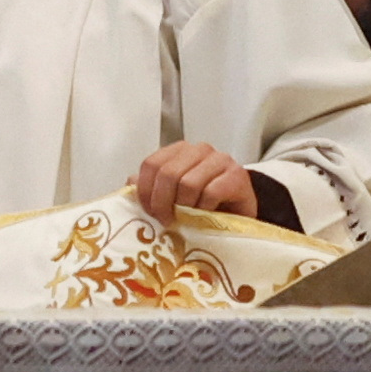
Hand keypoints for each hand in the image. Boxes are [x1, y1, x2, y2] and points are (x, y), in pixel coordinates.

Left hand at [133, 143, 261, 223]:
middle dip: (162, 202)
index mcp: (179, 151)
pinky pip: (211, 192)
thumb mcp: (173, 197)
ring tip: (187, 221)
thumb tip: (129, 183)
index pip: (151, 164)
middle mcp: (199, 150)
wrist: (240, 215)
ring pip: (188, 183)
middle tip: (166, 221)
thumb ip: (150, 188)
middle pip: (168, 173)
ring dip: (184, 208)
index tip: (149, 212)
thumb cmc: (204, 206)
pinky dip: (203, 209)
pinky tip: (205, 217)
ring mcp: (220, 160)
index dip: (145, 191)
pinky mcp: (237, 176)